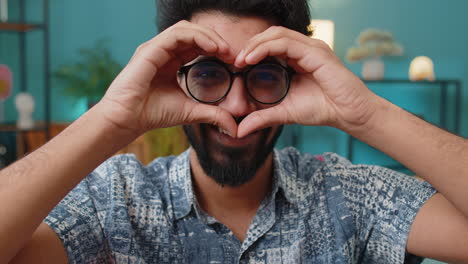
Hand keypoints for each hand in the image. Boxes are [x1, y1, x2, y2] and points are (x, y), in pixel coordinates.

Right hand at [95, 21, 237, 137]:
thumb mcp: (191, 112)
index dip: (217, 49)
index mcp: (171, 61)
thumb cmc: (153, 114)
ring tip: (224, 50)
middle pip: (194, 33)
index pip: (197, 45)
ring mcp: (156, 48)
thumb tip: (235, 128)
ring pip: (186, 29)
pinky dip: (197, 37)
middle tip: (233, 54)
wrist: (127, 120)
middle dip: (216, 40)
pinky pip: (177, 34)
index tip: (234, 62)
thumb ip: (213, 115)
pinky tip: (212, 48)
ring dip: (209, 36)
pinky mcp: (151, 49)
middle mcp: (163, 51)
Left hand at [234, 26, 378, 137]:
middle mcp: (304, 48)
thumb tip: (239, 131)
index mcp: (297, 58)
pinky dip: (266, 47)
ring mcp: (311, 48)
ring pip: (276, 34)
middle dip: (250, 45)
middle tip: (235, 61)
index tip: (236, 66)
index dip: (251, 50)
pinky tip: (253, 59)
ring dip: (255, 44)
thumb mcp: (284, 113)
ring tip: (241, 59)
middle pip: (271, 35)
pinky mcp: (316, 52)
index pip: (270, 44)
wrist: (348, 114)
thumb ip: (262, 118)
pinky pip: (286, 43)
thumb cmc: (322, 110)